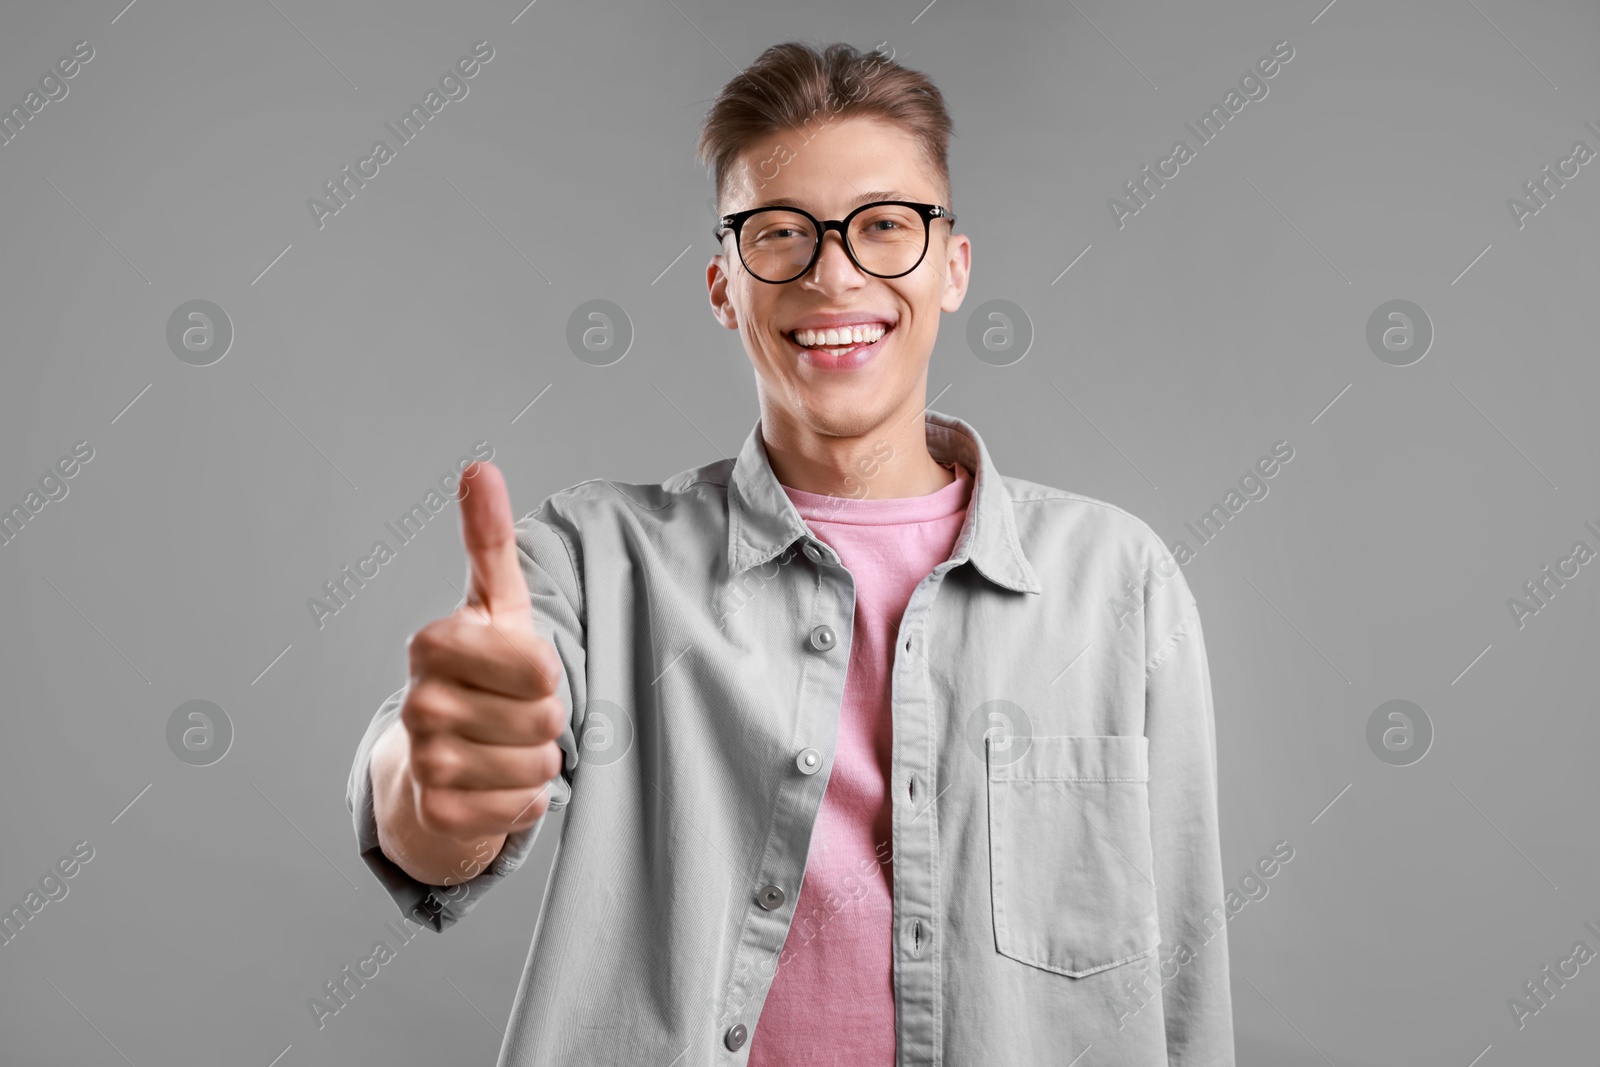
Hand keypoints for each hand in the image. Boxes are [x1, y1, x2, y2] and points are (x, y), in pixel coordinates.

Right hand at [397, 462, 565, 840]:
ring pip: (538, 767)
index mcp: (431, 644)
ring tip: (506, 743)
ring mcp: (425, 762)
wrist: (438, 750)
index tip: (520, 668)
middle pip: (547, 720)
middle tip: (513, 710)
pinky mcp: (438, 812)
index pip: (541, 667)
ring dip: (538, 759)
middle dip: (546, 718)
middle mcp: (419, 704)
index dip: (546, 671)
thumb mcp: (494, 603)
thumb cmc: (482, 668)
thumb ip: (489, 539)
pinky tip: (497, 781)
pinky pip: (522, 810)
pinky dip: (525, 799)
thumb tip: (479, 467)